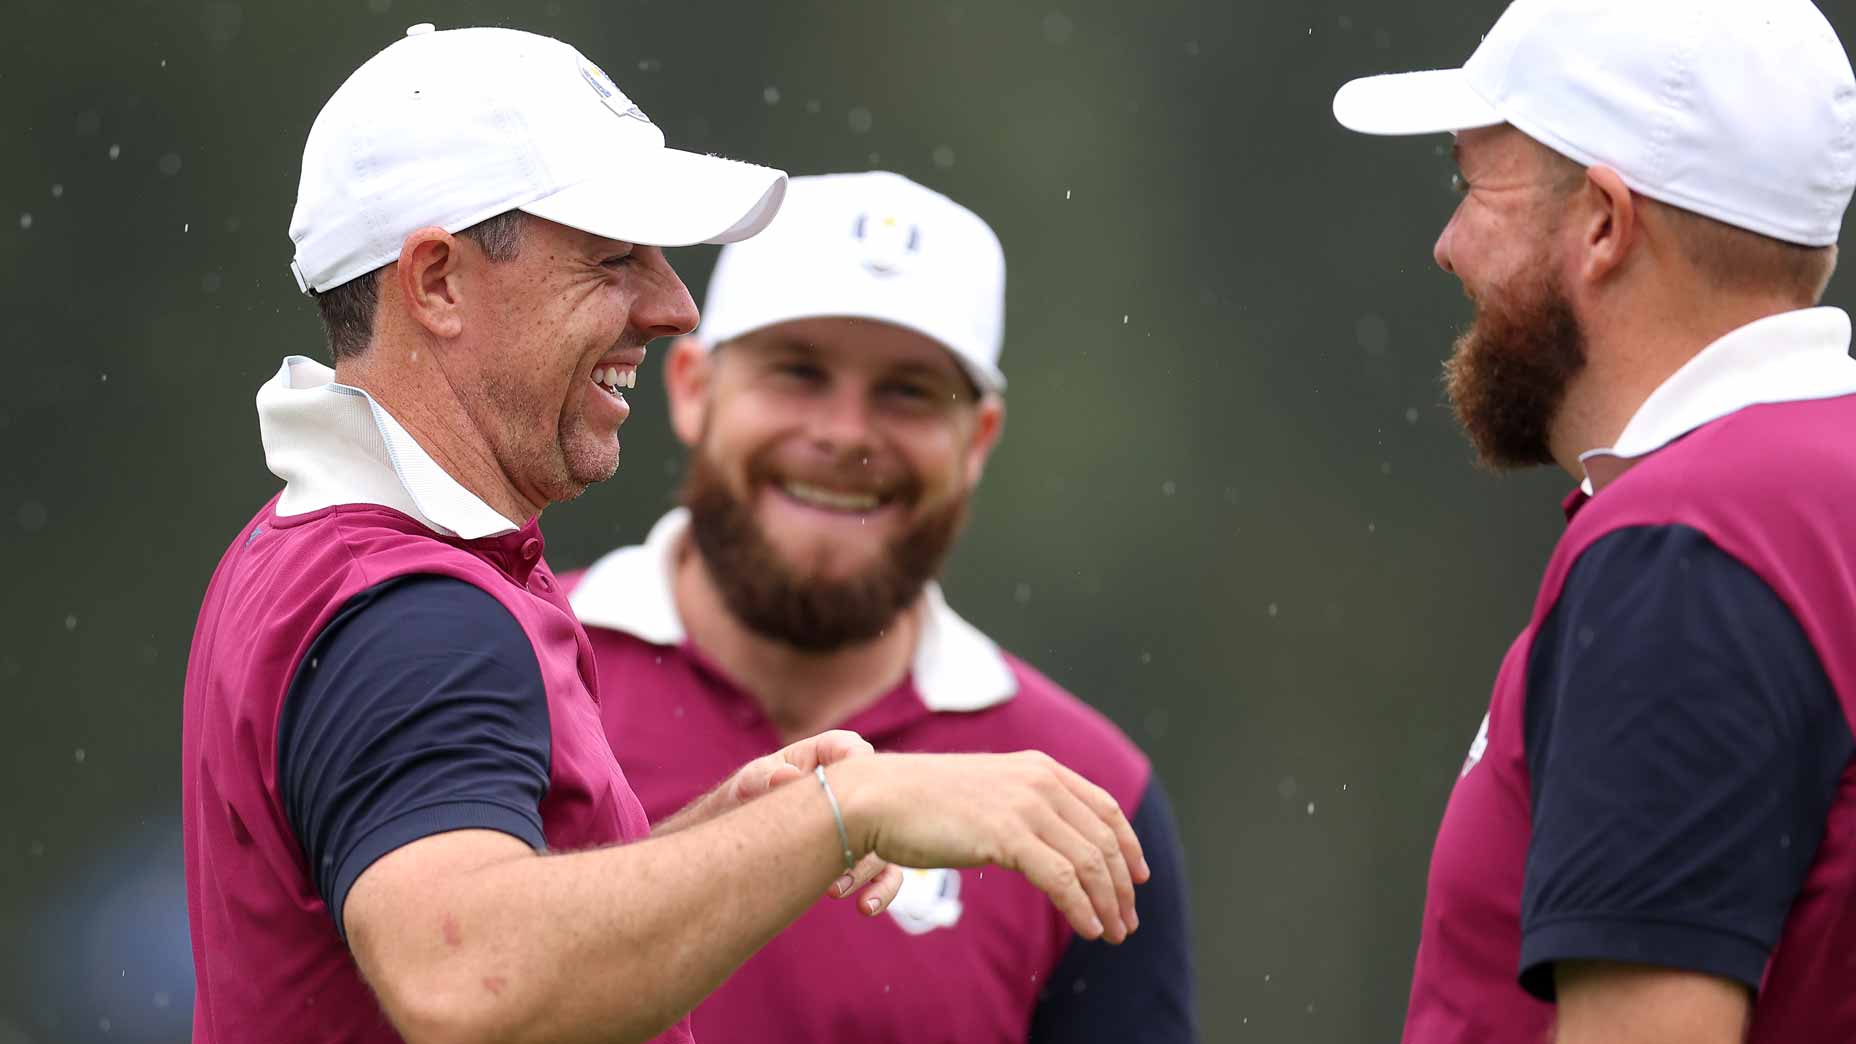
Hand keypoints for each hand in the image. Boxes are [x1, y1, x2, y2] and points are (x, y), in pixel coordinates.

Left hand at [722, 731, 904, 915]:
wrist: (738, 841)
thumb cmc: (747, 800)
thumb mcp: (750, 783)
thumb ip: (764, 777)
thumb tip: (787, 776)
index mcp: (827, 755)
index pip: (854, 750)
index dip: (856, 767)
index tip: (845, 794)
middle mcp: (854, 787)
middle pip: (879, 798)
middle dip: (864, 829)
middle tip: (839, 853)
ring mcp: (862, 823)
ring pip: (885, 841)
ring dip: (866, 868)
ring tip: (834, 890)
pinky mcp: (862, 856)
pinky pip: (887, 873)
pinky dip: (882, 890)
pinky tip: (865, 906)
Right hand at [829, 751, 1148, 942]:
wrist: (879, 796)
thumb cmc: (923, 801)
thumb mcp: (987, 794)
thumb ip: (1021, 809)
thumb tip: (1045, 843)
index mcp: (1039, 767)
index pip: (1104, 807)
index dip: (1128, 844)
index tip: (1138, 876)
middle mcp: (1040, 780)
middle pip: (1103, 839)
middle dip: (1122, 885)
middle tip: (1127, 920)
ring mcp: (1025, 805)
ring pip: (1088, 862)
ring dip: (1107, 903)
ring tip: (1113, 933)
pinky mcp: (1007, 833)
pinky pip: (1061, 878)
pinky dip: (1081, 907)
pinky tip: (1089, 928)